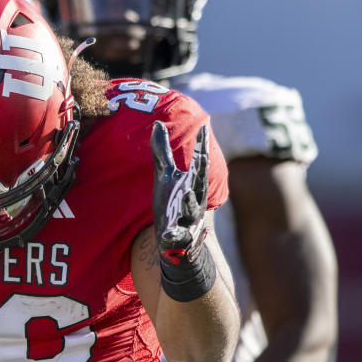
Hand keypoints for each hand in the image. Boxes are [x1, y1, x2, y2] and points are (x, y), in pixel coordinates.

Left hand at [151, 122, 209, 264]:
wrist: (175, 239)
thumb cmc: (172, 202)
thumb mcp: (165, 176)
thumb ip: (162, 152)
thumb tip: (157, 123)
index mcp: (193, 182)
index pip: (200, 162)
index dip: (202, 146)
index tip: (205, 128)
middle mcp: (196, 198)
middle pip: (200, 183)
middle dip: (201, 172)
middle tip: (202, 158)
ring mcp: (189, 218)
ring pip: (192, 209)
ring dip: (190, 202)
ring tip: (185, 194)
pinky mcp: (179, 235)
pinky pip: (177, 235)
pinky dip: (174, 235)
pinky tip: (168, 235)